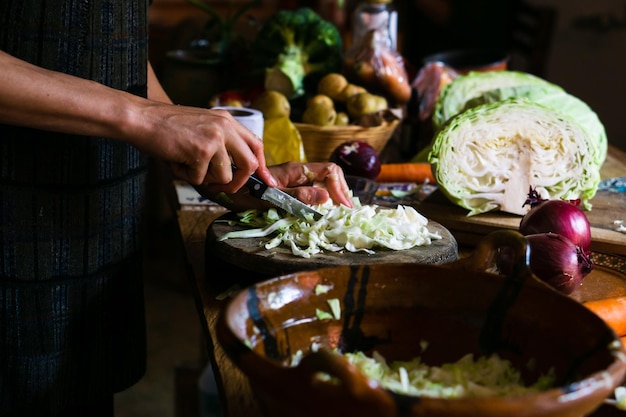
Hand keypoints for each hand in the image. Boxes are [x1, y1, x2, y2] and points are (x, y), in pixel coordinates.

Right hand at [133, 105, 276, 192]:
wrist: (142, 118)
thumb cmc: (166, 126)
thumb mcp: (202, 127)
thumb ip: (220, 144)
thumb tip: (234, 173)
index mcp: (227, 121)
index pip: (256, 145)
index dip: (262, 166)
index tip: (266, 182)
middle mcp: (225, 127)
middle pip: (250, 164)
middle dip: (239, 182)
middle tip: (225, 187)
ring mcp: (215, 138)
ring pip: (224, 176)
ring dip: (204, 178)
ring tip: (186, 163)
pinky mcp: (202, 151)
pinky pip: (201, 179)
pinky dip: (186, 176)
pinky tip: (176, 160)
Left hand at [198, 161, 353, 212]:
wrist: (219, 186)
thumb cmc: (240, 191)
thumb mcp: (269, 198)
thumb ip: (297, 197)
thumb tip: (325, 198)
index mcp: (295, 170)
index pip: (329, 171)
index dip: (340, 187)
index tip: (343, 207)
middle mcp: (296, 173)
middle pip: (329, 176)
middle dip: (340, 192)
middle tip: (344, 213)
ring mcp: (292, 180)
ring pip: (321, 184)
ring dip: (332, 198)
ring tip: (337, 214)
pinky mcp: (286, 188)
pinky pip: (310, 192)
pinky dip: (319, 202)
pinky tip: (320, 214)